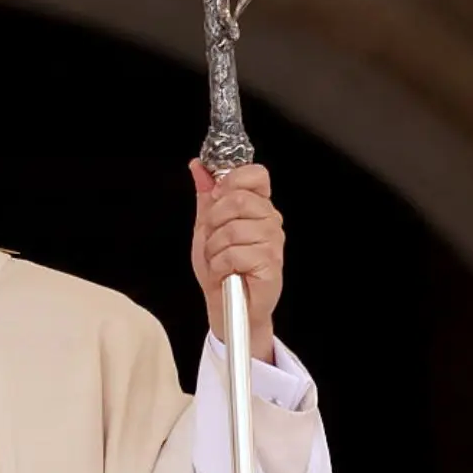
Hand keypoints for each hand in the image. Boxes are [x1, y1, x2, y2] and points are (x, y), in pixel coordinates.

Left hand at [189, 160, 283, 362]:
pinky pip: (235, 252)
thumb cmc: (220, 268)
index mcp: (258, 207)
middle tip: (213, 239)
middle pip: (238, 199)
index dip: (231, 181)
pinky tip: (225, 272)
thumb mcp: (206, 227)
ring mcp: (273, 242)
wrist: (227, 305)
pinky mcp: (271, 263)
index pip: (255, 174)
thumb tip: (198, 167)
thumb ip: (206, 196)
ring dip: (214, 248)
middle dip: (214, 221)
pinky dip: (220, 264)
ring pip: (232, 228)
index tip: (216, 198)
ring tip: (219, 260)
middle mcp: (270, 221)